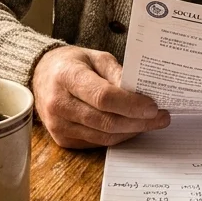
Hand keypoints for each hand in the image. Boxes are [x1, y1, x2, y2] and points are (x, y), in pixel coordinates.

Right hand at [31, 45, 170, 147]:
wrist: (41, 76)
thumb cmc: (72, 64)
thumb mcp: (96, 57)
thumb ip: (118, 74)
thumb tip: (141, 93)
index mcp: (67, 77)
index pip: (103, 97)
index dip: (131, 105)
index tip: (153, 106)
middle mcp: (59, 104)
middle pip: (106, 121)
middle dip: (138, 122)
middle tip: (161, 117)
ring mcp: (58, 125)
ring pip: (104, 137)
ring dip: (131, 132)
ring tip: (151, 122)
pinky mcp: (62, 140)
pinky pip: (97, 143)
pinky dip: (118, 137)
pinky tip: (131, 127)